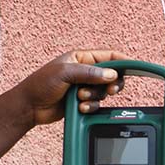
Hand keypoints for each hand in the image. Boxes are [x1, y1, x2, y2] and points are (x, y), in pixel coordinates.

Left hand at [14, 50, 128, 126]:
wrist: (30, 107)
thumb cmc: (41, 84)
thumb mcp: (65, 73)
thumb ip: (89, 73)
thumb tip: (111, 74)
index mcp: (81, 57)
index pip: (108, 56)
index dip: (122, 61)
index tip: (134, 67)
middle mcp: (84, 71)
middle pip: (111, 75)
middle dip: (111, 84)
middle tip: (110, 90)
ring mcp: (84, 86)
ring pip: (104, 91)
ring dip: (96, 97)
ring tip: (80, 98)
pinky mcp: (82, 101)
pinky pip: (97, 104)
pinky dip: (92, 106)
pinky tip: (81, 107)